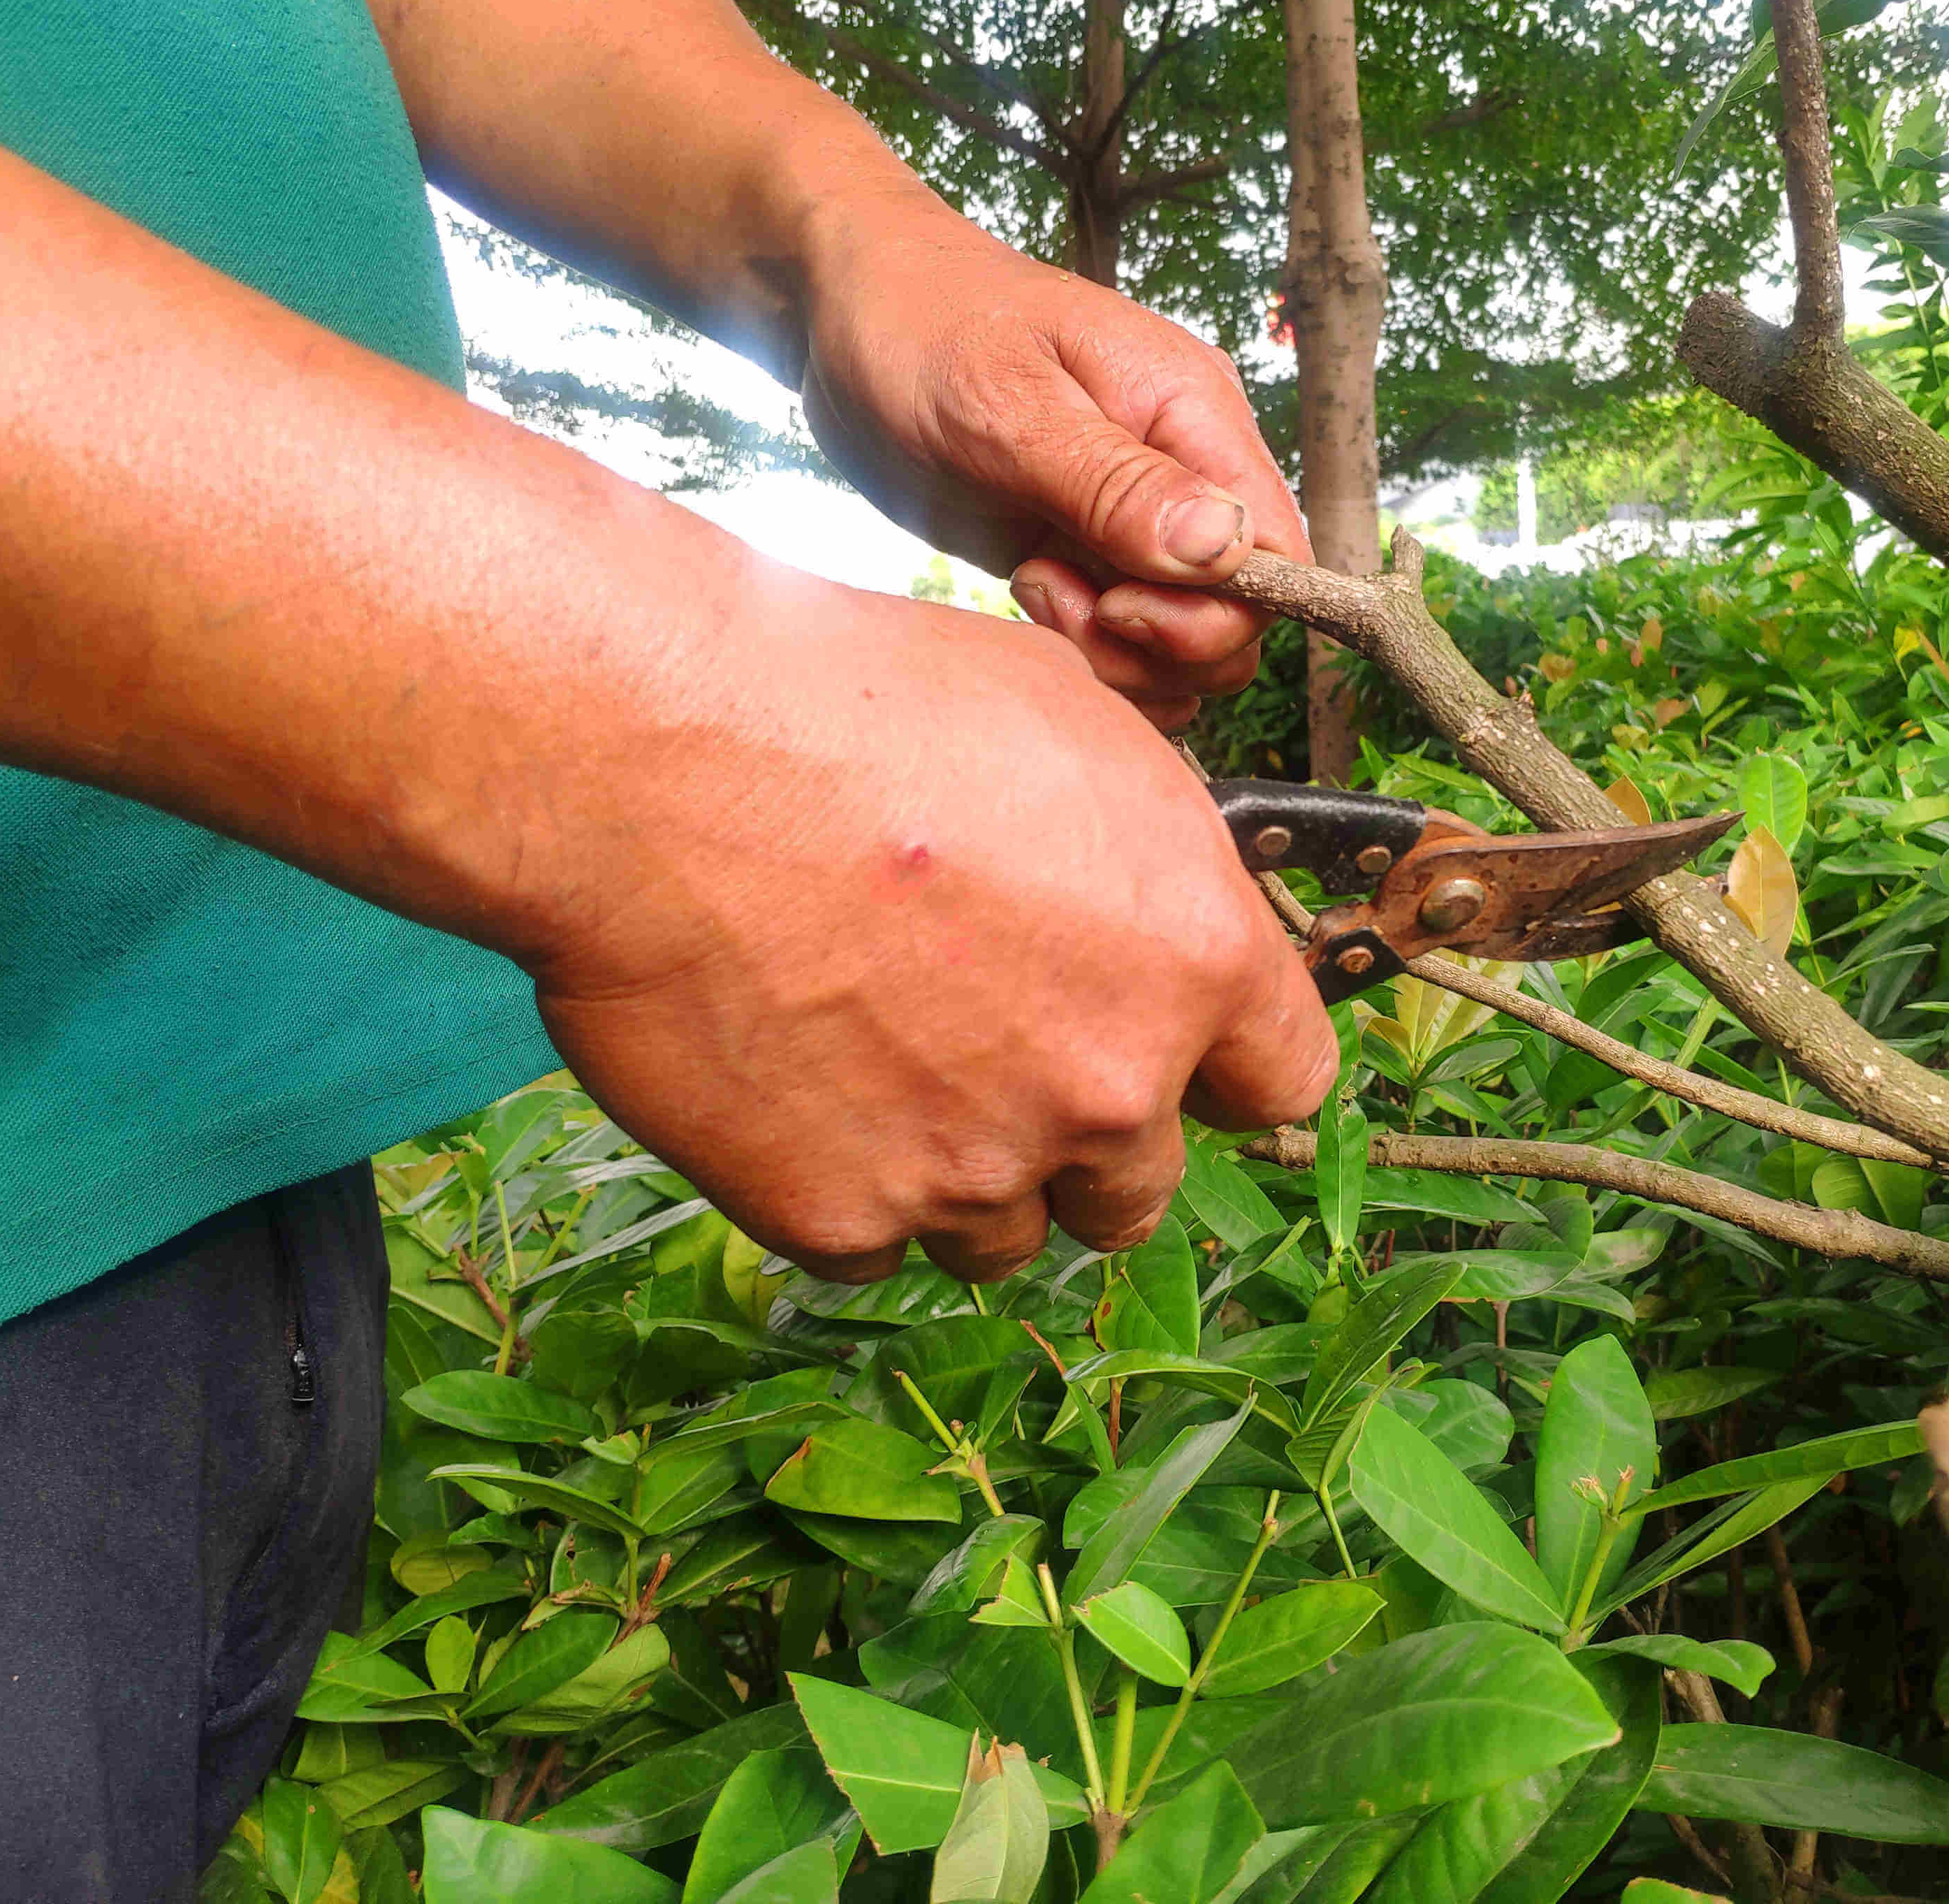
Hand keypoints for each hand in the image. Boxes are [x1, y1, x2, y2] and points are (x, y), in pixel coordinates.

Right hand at [528, 586, 1337, 1281]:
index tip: (1188, 1064)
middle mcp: (1108, 1086)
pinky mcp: (840, 1215)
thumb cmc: (860, 707)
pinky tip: (798, 1086)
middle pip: (1141, 1187)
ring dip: (967, 1172)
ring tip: (881, 1064)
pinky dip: (846, 1184)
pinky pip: (874, 1242)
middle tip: (998, 1058)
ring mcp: (974, 1167)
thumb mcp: (1071, 729)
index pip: (1286, 1082)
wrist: (661, 764)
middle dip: (1085, 1137)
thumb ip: (1146, 858)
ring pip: (1007, 1232)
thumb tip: (1155, 901)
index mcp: (1193, 959)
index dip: (1228, 1072)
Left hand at [795, 184, 1310, 730]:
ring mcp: (1138, 518)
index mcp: (1194, 415)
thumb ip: (1116, 481)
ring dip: (1117, 655)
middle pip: (1240, 616)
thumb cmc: (921, 323)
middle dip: (1156, 646)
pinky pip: (1130, 640)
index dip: (1216, 612)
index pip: (1276, 552)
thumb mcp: (1006, 403)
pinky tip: (1028, 594)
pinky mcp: (1089, 550)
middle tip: (1049, 594)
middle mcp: (1185, 471)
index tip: (1114, 604)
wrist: (849, 307)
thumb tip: (1225, 547)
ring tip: (1031, 587)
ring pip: (1186, 642)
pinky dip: (1091, 650)